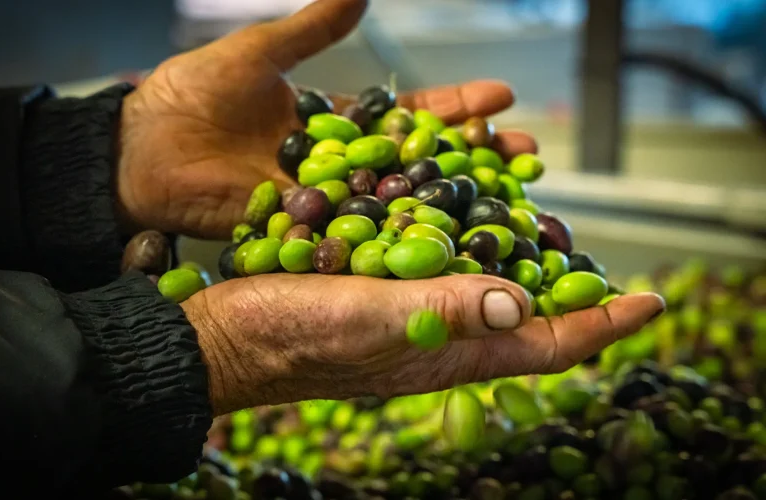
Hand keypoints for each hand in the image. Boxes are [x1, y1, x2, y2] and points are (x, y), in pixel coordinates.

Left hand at [116, 0, 536, 238]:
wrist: (138, 153)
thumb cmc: (189, 96)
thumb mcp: (257, 54)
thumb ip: (311, 29)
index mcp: (337, 122)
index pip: (411, 116)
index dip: (457, 108)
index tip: (503, 97)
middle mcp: (342, 167)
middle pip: (420, 166)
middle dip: (474, 161)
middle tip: (529, 158)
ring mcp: (326, 205)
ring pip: (397, 206)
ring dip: (447, 207)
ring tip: (503, 205)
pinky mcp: (301, 237)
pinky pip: (352, 240)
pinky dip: (391, 244)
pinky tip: (435, 249)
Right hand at [182, 273, 664, 415]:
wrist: (223, 339)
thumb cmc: (286, 336)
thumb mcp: (365, 319)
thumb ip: (440, 309)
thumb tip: (522, 301)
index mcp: (447, 352)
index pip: (546, 345)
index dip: (601, 324)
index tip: (649, 301)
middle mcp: (438, 338)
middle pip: (525, 319)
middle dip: (568, 292)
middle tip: (599, 262)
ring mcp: (410, 318)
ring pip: (485, 292)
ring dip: (521, 265)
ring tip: (544, 231)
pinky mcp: (380, 295)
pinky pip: (441, 272)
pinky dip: (465, 246)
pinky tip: (463, 220)